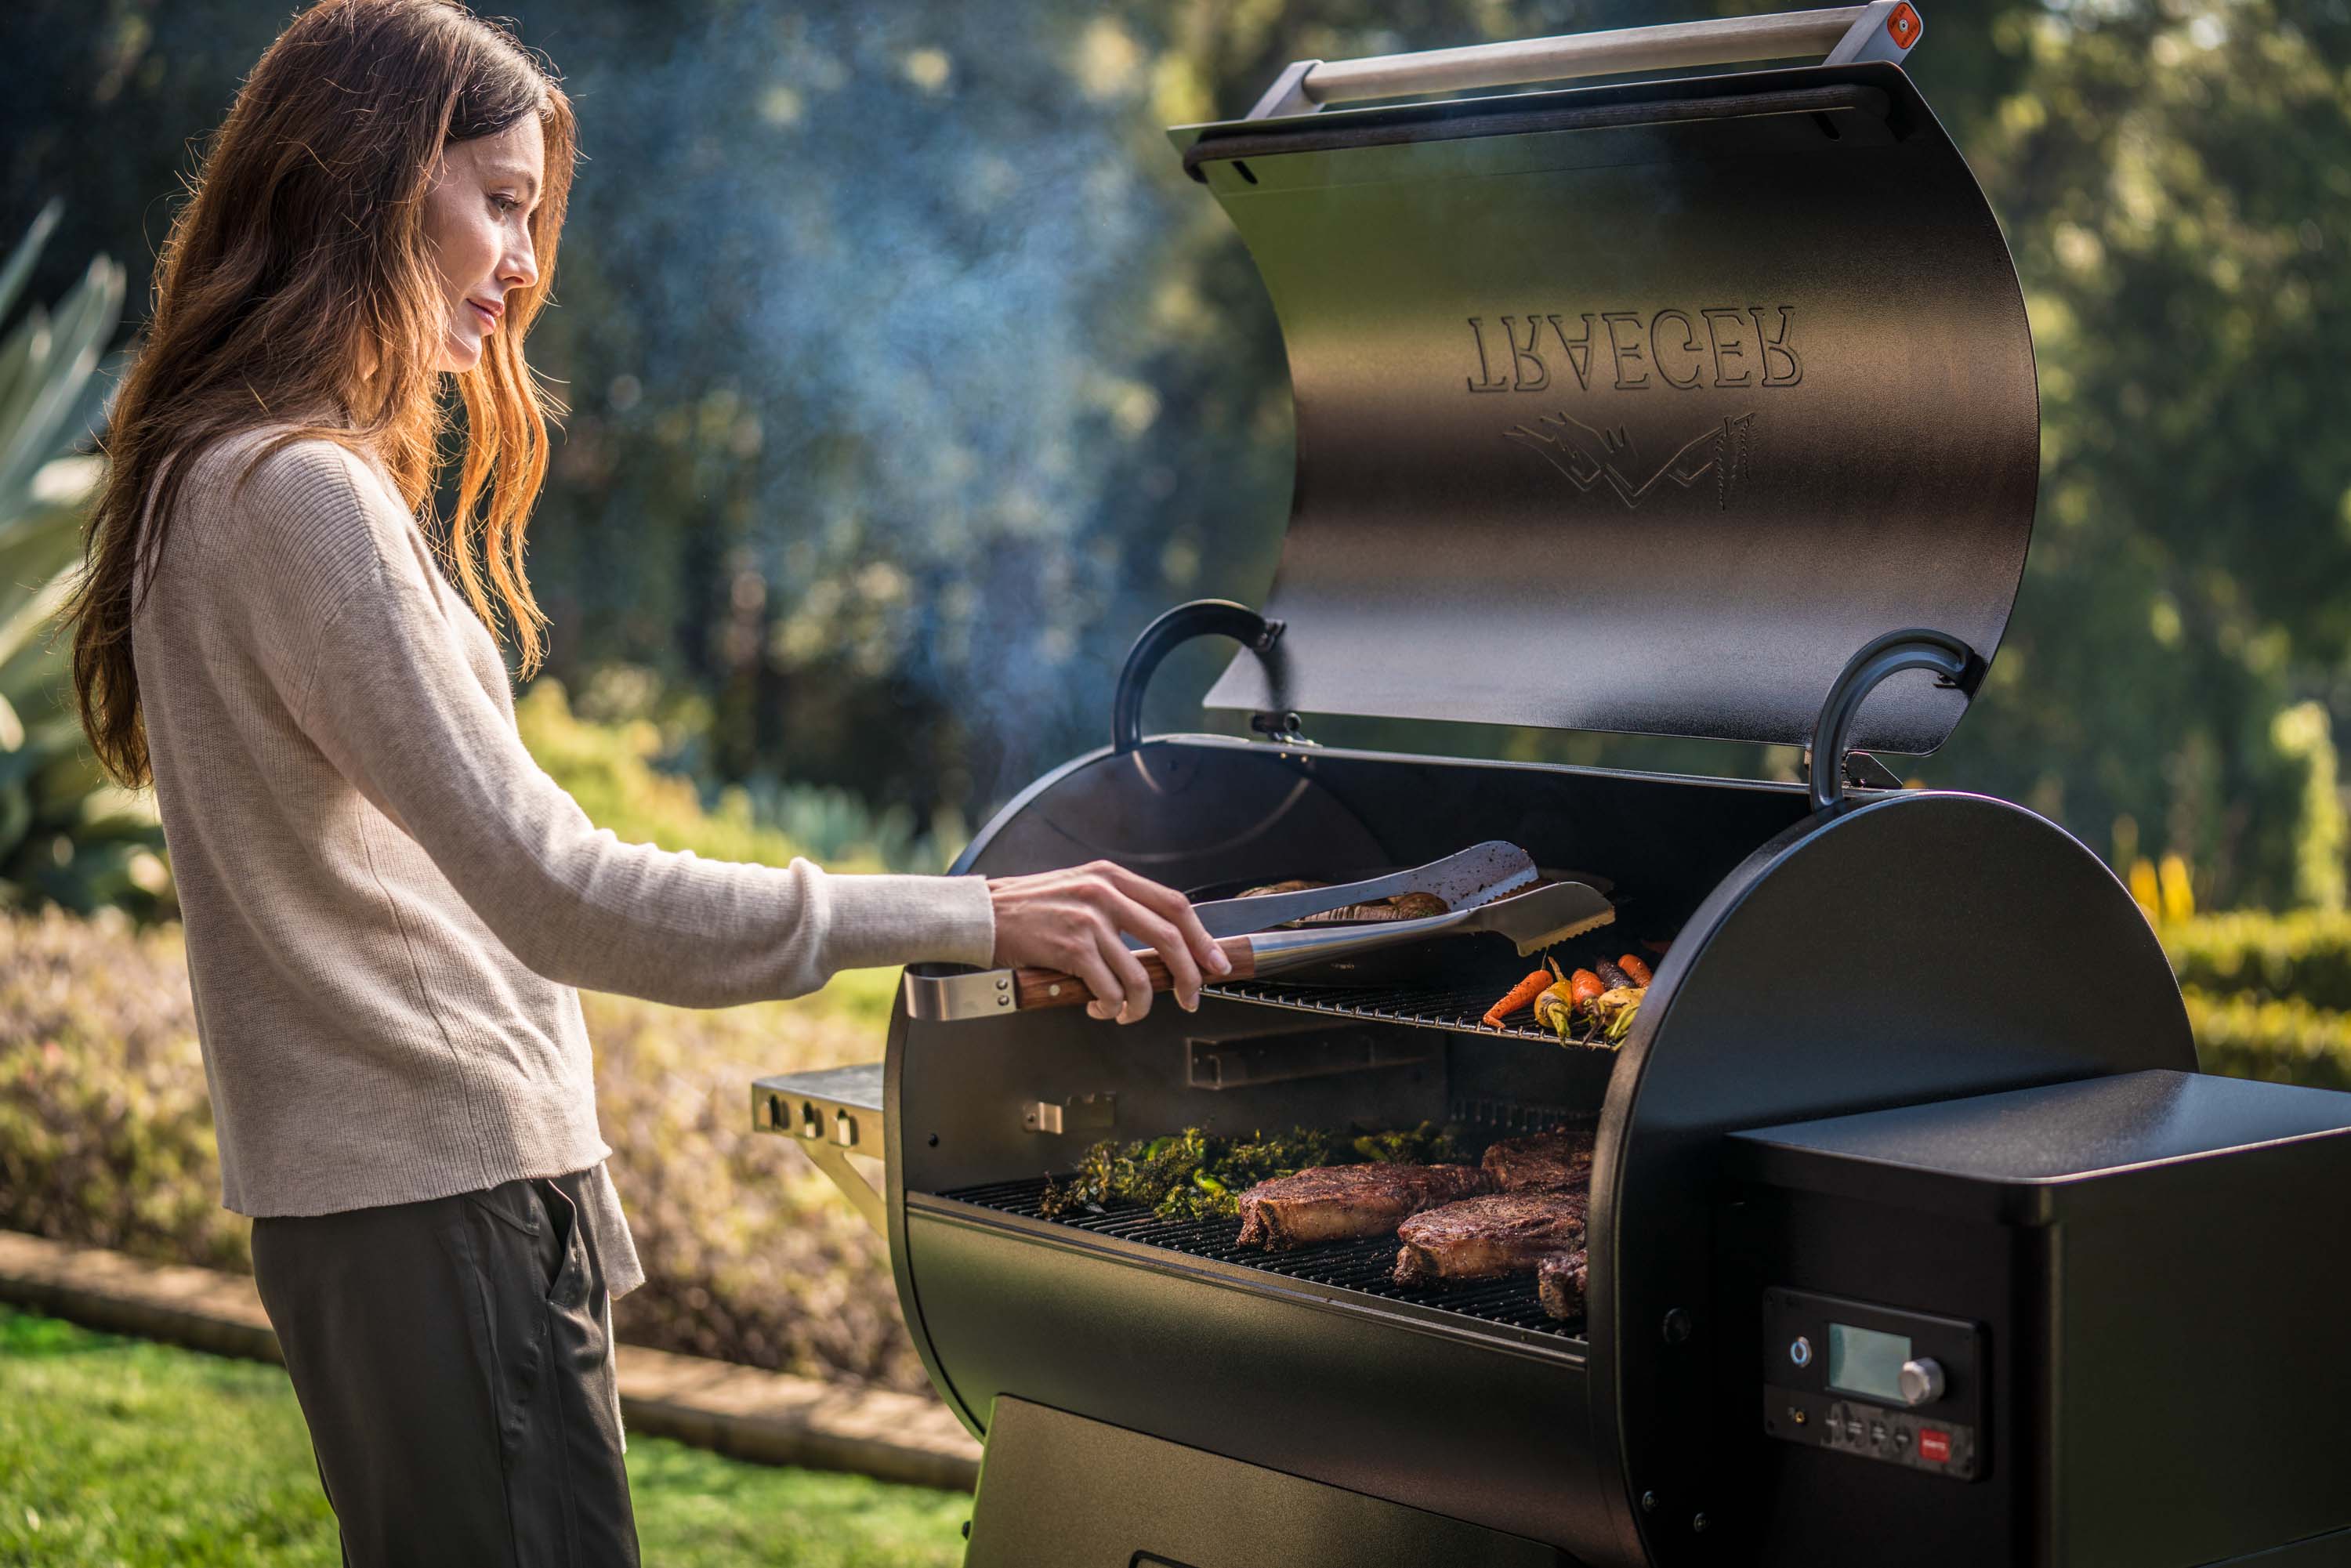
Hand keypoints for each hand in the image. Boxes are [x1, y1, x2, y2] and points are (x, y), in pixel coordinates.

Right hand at [987, 860, 1230, 1022]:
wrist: (981, 914)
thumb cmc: (1026, 909)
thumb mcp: (1078, 889)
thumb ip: (1116, 906)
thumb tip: (1159, 942)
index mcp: (1111, 877)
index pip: (1174, 904)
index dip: (1202, 937)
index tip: (1215, 962)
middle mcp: (1105, 894)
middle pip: (1170, 938)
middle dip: (1189, 976)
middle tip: (1191, 999)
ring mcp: (1089, 920)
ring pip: (1140, 975)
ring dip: (1140, 1005)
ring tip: (1127, 1013)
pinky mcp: (1071, 948)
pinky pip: (1109, 990)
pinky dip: (1110, 1008)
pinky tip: (1097, 1008)